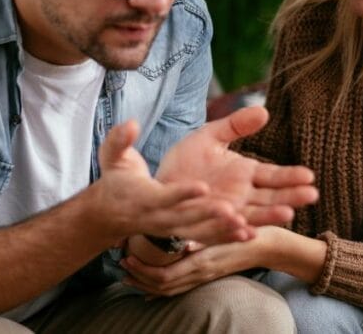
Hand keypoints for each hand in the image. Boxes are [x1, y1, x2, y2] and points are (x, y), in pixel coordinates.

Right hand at [91, 120, 247, 245]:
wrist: (112, 213)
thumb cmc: (116, 180)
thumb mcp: (113, 157)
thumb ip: (120, 140)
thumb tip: (131, 124)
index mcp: (145, 197)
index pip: (164, 196)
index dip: (181, 193)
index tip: (201, 187)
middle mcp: (160, 217)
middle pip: (187, 218)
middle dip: (209, 215)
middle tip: (231, 210)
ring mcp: (173, 228)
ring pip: (200, 231)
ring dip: (223, 230)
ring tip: (247, 227)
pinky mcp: (183, 232)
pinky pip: (207, 237)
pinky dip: (226, 237)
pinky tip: (250, 234)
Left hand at [120, 229, 270, 296]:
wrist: (267, 245)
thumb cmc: (246, 232)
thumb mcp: (226, 231)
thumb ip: (206, 238)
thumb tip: (183, 245)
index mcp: (201, 262)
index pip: (164, 275)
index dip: (142, 270)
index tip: (127, 258)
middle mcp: (200, 273)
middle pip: (161, 285)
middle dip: (139, 277)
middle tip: (121, 264)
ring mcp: (204, 276)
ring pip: (169, 289)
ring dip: (146, 283)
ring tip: (129, 274)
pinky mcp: (207, 275)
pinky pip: (180, 287)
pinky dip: (162, 288)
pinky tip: (151, 286)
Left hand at [156, 106, 317, 229]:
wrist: (158, 184)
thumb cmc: (186, 161)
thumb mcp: (210, 136)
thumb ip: (235, 125)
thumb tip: (264, 111)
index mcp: (244, 174)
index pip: (273, 176)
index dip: (290, 176)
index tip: (309, 175)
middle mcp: (240, 196)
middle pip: (270, 198)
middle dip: (290, 197)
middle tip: (311, 195)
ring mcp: (225, 212)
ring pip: (251, 215)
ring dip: (268, 216)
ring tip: (287, 213)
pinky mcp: (205, 225)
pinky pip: (222, 229)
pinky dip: (234, 231)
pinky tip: (247, 229)